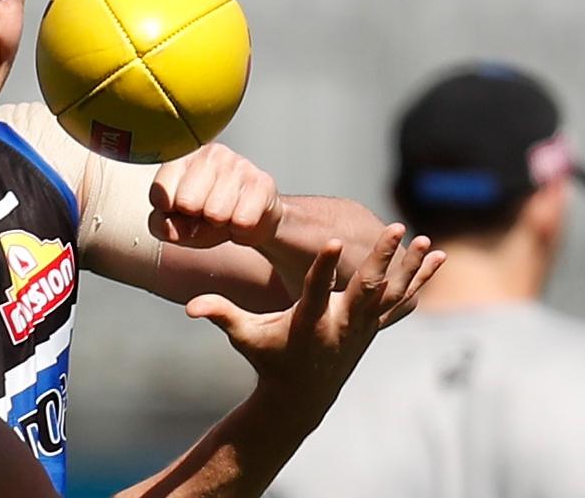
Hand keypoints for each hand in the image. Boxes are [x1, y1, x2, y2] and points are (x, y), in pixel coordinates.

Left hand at [148, 143, 281, 248]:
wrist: (251, 219)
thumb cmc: (208, 215)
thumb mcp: (176, 223)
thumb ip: (161, 225)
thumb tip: (164, 224)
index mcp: (181, 157)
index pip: (160, 193)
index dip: (168, 211)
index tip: (178, 208)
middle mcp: (209, 153)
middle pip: (188, 202)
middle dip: (196, 217)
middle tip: (205, 211)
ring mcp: (238, 164)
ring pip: (216, 213)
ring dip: (220, 222)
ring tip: (224, 212)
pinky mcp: (262, 182)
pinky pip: (242, 220)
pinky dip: (240, 228)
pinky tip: (241, 213)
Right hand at [185, 224, 445, 418]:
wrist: (301, 395)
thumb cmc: (267, 358)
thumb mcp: (243, 337)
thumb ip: (220, 316)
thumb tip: (189, 307)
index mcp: (308, 323)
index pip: (317, 291)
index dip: (324, 266)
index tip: (333, 240)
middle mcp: (341, 325)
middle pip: (365, 288)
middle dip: (381, 259)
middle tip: (394, 230)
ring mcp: (362, 327)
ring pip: (391, 293)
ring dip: (410, 268)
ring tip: (426, 241)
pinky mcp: (373, 327)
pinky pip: (401, 300)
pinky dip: (419, 280)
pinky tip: (436, 257)